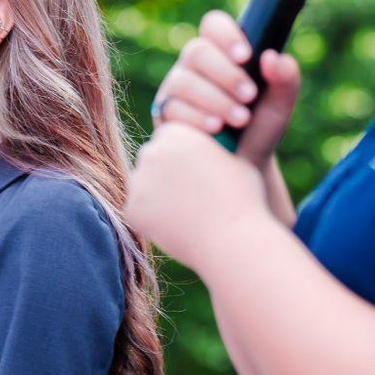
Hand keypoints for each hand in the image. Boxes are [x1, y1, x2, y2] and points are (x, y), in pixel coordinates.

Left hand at [129, 122, 272, 272]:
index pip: (168, 136)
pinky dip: (152, 218)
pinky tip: (176, 226)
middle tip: (186, 193)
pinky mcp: (131, 209)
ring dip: (155, 193)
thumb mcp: (240, 161)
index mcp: (177, 133)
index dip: (182, 152)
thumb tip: (220, 140)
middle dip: (164, 170)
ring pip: (142, 184)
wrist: (232, 241)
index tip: (193, 168)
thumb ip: (219, 146)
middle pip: (152, 157)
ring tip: (185, 211)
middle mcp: (152, 151)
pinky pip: (138, 210)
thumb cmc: (243, 200)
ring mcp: (138, 181)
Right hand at [149, 10, 301, 165]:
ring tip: (240, 119)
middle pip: (196, 52)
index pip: (213, 25)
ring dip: (214, 99)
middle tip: (250, 96)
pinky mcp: (164, 113)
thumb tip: (272, 56)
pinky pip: (172, 108)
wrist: (241, 165)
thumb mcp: (279, 105)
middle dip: (226, 74)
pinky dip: (197, 118)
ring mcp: (175, 87)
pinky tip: (216, 129)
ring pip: (183, 81)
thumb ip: (285, 79)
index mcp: (221, 51)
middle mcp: (195, 65)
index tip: (246, 57)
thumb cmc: (259, 128)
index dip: (226, 35)